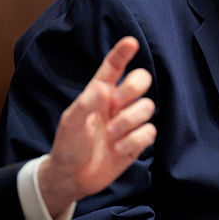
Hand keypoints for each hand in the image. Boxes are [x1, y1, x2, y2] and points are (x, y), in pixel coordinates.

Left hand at [39, 36, 156, 215]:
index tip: (131, 42)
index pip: (113, 67)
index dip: (123, 53)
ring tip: (111, 135)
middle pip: (141, 80)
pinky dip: (135, 141)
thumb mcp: (70, 123)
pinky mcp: (136, 142)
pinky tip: (119, 149)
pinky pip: (149, 132)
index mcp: (99, 93)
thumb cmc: (68, 145)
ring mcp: (128, 122)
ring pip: (148, 107)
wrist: (73, 177)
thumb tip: (105, 88)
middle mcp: (117, 104)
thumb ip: (86, 104)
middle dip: (134, 87)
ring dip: (130, 120)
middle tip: (118, 101)